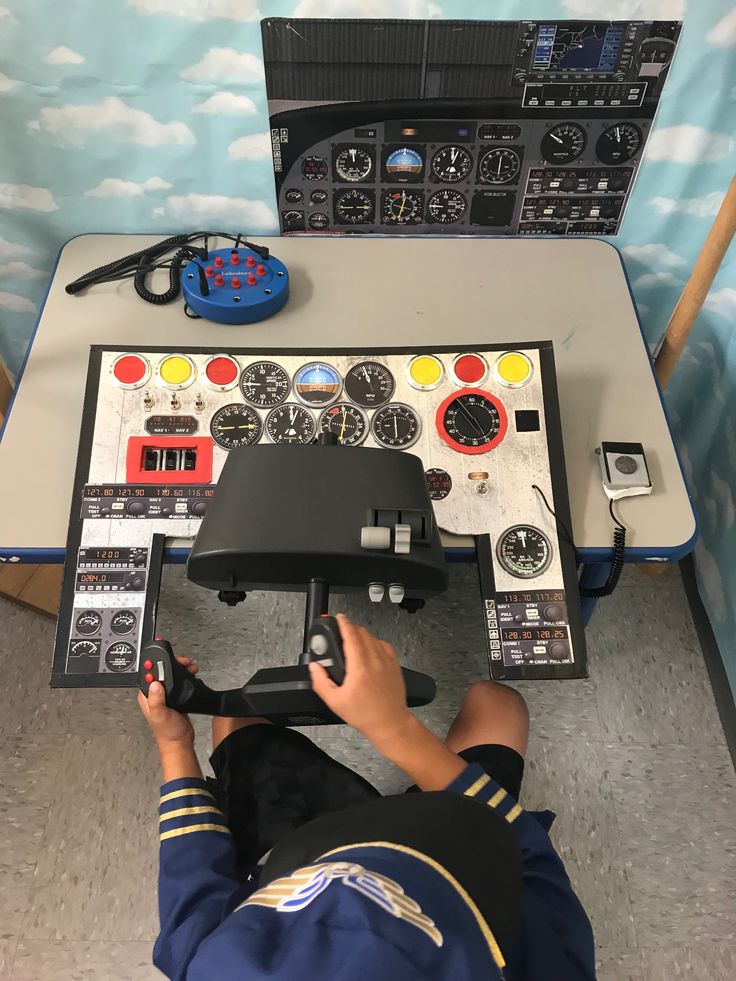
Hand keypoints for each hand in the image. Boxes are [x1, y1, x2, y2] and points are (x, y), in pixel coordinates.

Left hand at [138, 655, 197, 752]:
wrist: (180, 741)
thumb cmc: (168, 732)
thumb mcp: (160, 715)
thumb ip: (156, 700)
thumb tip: (154, 683)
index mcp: (146, 695)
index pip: (148, 672)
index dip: (156, 662)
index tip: (165, 656)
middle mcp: (154, 693)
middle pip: (160, 670)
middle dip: (172, 662)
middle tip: (183, 661)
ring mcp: (164, 694)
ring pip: (170, 673)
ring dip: (180, 667)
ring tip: (189, 667)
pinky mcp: (174, 695)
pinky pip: (178, 679)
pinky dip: (185, 674)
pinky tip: (190, 675)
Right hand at [308, 615, 411, 745]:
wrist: (389, 723)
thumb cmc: (365, 715)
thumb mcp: (335, 702)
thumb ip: (321, 682)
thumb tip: (314, 667)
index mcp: (360, 668)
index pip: (352, 636)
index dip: (343, 623)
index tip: (338, 618)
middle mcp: (375, 661)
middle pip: (362, 633)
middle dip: (351, 629)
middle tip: (341, 632)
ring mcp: (387, 662)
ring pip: (374, 637)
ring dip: (362, 635)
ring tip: (353, 642)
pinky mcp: (395, 665)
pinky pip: (384, 645)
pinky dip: (375, 643)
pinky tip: (370, 650)